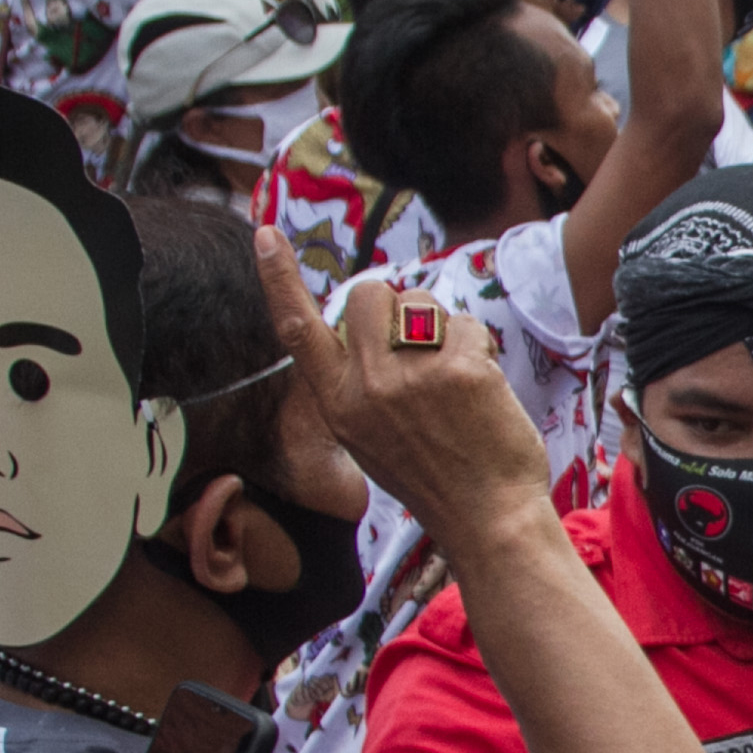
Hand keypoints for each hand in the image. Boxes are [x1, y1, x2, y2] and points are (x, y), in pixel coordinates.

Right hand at [264, 227, 550, 546]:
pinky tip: (484, 390)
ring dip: (441, 327)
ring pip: (419, 302)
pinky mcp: (460, 369)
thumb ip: (359, 382)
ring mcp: (412, 377)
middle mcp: (366, 386)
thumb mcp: (370, 437)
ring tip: (454, 378)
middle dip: (395, 305)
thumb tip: (368, 328)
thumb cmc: (435, 476)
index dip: (278, 278)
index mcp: (337, 404)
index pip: (296, 329)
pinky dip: (480, 349)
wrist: (487, 518)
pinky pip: (466, 326)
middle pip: (368, 295)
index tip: (264, 234)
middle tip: (420, 347)